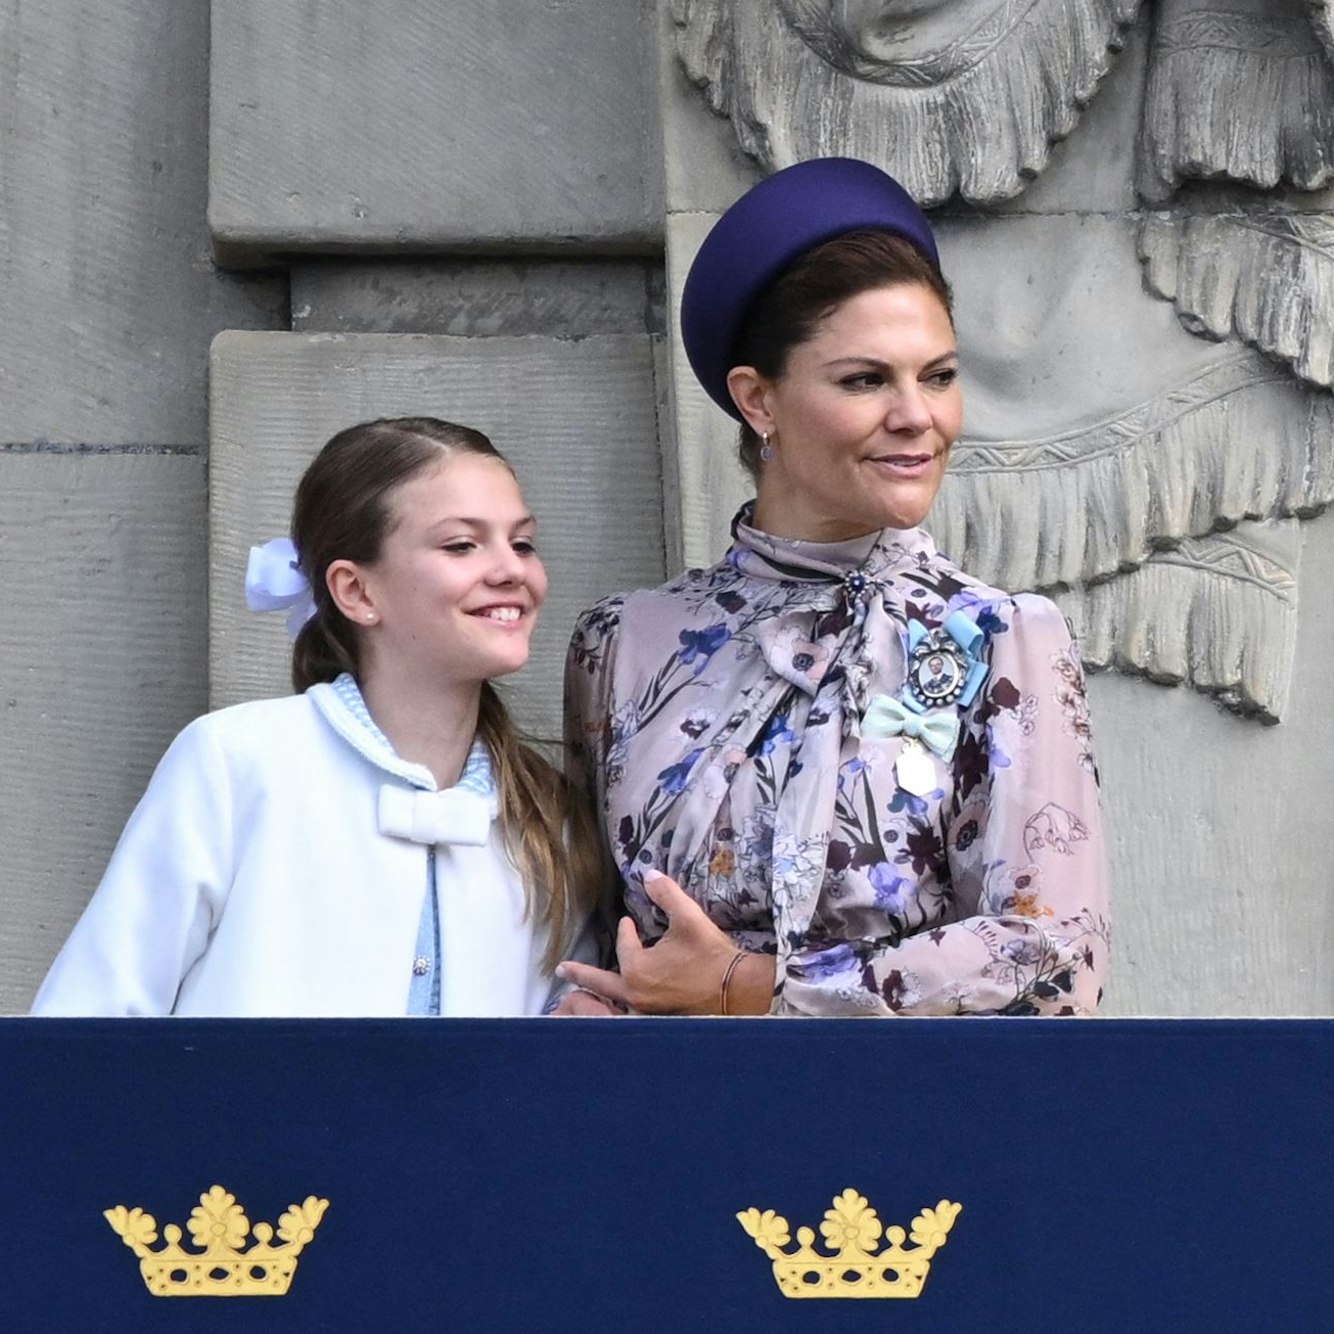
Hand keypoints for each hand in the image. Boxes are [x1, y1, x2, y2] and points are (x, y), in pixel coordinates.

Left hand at [557, 869, 762, 1014]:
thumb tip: (649, 874)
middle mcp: (637, 994)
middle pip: (601, 983)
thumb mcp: (688, 917)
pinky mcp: (661, 1017)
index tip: (628, 921)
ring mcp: (648, 1010)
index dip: (626, 931)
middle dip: (581, 974)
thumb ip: (667, 894)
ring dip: (600, 991)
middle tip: (561, 969)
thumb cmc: (710, 954)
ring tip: (585, 989)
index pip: (625, 944)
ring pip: (616, 999)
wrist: (738, 990)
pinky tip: (621, 1001)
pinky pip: (633, 1009)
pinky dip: (621, 1002)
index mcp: (638, 970)